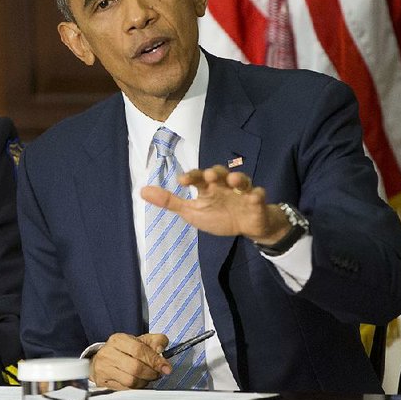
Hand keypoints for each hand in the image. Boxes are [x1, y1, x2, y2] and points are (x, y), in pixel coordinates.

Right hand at [90, 332, 170, 389]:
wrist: (103, 360)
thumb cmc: (123, 351)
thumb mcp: (140, 341)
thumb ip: (155, 341)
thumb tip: (161, 349)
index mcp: (119, 340)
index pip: (139, 350)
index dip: (155, 360)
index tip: (166, 367)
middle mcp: (109, 353)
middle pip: (135, 367)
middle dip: (151, 373)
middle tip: (157, 373)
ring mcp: (104, 368)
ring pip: (130, 381)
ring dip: (144, 382)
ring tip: (147, 378)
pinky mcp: (103, 381)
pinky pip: (125, 389)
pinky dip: (136, 388)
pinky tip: (138, 382)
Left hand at [140, 165, 289, 243]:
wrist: (245, 226)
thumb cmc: (217, 215)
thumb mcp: (191, 211)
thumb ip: (169, 202)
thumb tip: (142, 191)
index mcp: (208, 188)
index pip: (198, 178)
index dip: (192, 176)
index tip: (182, 180)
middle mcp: (225, 186)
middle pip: (220, 174)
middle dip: (215, 173)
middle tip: (208, 175)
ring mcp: (242, 193)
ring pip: (241, 181)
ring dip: (238, 179)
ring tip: (233, 180)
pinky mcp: (257, 203)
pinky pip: (258, 197)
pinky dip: (257, 196)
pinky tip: (254, 197)